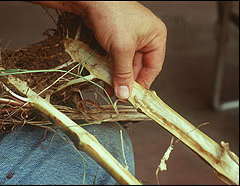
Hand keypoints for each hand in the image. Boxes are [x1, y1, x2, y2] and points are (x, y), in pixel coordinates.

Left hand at [32, 1, 166, 99]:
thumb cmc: (112, 15)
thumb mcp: (122, 48)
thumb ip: (123, 73)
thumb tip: (125, 94)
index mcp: (155, 37)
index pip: (154, 67)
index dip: (144, 83)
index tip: (135, 96)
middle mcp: (144, 39)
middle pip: (138, 67)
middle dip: (127, 81)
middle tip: (119, 94)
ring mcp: (129, 39)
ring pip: (126, 64)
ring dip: (118, 77)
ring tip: (110, 88)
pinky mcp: (116, 39)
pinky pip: (116, 59)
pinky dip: (111, 68)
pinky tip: (105, 78)